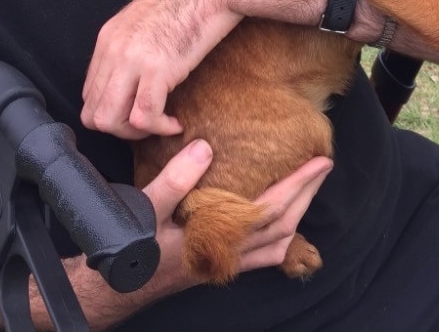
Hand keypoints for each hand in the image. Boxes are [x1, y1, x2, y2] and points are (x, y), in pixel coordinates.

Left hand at [81, 0, 240, 138]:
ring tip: (160, 124)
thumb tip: (130, 81)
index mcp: (107, 39)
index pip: (89, 94)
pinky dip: (160, 128)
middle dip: (121, 130)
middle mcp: (113, 50)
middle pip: (94, 113)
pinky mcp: (158, 69)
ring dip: (136, 134)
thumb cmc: (188, 1)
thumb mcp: (144, 23)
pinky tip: (176, 123)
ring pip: (111, 120)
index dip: (112, 112)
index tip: (137, 112)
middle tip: (148, 126)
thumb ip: (129, 49)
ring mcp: (132, 60)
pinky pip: (145, 116)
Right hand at [142, 144, 332, 287]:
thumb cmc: (131, 250)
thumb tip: (205, 147)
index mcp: (219, 238)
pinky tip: (278, 221)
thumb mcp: (146, 208)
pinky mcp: (219, 264)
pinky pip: (262, 254)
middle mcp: (230, 254)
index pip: (272, 210)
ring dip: (296, 214)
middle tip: (323, 166)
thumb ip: (175, 179)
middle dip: (306, 195)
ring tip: (306, 188)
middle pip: (284, 226)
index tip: (319, 160)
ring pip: (277, 243)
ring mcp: (227, 262)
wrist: (116, 290)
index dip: (298, 185)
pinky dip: (278, 236)